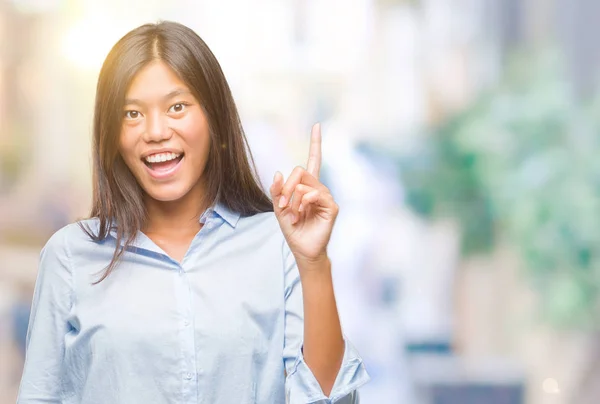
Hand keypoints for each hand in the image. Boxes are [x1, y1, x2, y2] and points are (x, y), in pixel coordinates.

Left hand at [270, 123, 338, 266]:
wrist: (302, 249)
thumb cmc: (293, 229)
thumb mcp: (278, 209)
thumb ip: (277, 191)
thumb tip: (278, 172)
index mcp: (307, 186)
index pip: (314, 160)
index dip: (315, 143)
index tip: (317, 125)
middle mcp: (319, 188)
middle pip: (301, 170)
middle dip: (287, 186)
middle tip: (283, 204)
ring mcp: (326, 197)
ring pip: (305, 183)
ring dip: (293, 199)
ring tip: (294, 214)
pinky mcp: (331, 207)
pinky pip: (314, 194)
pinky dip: (303, 202)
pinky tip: (301, 213)